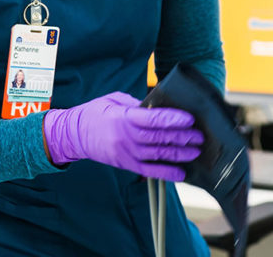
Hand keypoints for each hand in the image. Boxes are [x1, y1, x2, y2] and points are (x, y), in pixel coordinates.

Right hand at [43, 91, 202, 180]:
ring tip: (195, 151)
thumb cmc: (95, 113)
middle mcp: (125, 138)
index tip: (189, 118)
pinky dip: (165, 173)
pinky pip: (148, 171)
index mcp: (123, 118)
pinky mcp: (125, 165)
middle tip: (199, 135)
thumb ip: (137, 104)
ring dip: (178, 154)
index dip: (171, 119)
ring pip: (156, 155)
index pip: (151, 119)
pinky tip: (181, 173)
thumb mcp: (115, 100)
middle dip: (181, 137)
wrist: (73, 134)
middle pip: (158, 138)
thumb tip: (159, 106)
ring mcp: (126, 153)